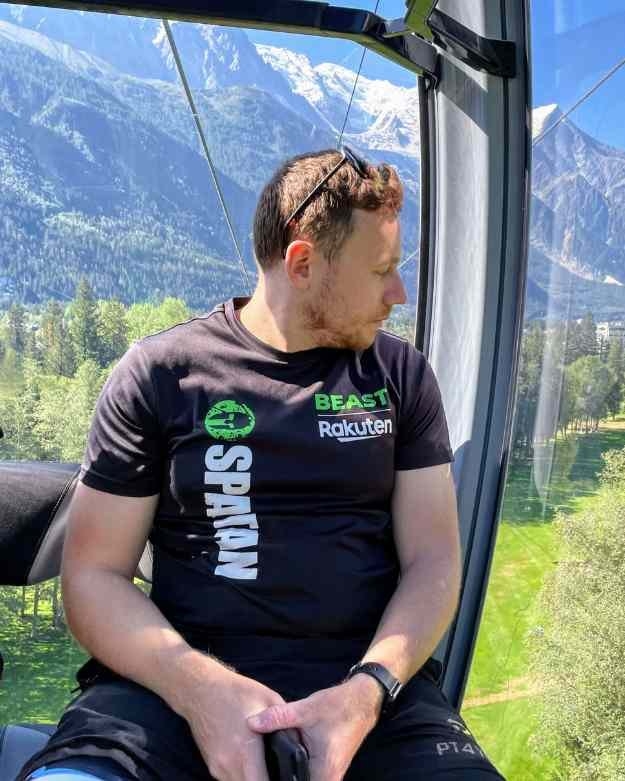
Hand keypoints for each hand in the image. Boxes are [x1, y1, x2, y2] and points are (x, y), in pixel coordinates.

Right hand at [177, 665, 285, 780]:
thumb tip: (300, 742)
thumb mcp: (268, 699)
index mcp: (245, 749)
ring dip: (253, 780)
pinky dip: (242, 776)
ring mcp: (217, 767)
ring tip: (266, 767)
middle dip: (266, 780)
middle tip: (278, 772)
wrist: (200, 690)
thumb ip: (284, 723)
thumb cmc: (235, 692)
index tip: (286, 777)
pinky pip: (230, 780)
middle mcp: (228, 763)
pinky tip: (251, 764)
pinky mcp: (211, 765)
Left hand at [247, 675, 383, 780]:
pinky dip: (295, 773)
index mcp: (325, 771)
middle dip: (280, 779)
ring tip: (268, 766)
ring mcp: (329, 776)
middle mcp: (329, 779)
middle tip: (262, 769)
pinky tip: (280, 763)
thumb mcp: (307, 709)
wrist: (362, 702)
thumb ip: (278, 717)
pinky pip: (307, 777)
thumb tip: (251, 723)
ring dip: (288, 777)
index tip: (263, 777)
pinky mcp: (326, 769)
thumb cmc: (339, 706)